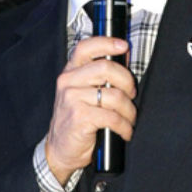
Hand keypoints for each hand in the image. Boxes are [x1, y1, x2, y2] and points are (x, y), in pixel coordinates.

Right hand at [45, 36, 136, 184]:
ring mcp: (72, 99)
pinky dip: (124, 126)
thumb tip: (123, 53)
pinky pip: (112, 117)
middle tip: (131, 94)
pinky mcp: (79, 118)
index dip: (106, 43)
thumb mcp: (82, 91)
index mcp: (70, 72)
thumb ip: (100, 74)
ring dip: (129, 110)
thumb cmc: (76, 118)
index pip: (86, 47)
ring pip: (114, 96)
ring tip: (130, 118)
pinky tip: (125, 131)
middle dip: (127, 82)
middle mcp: (68, 82)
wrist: (60, 149)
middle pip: (106, 68)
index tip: (123, 46)